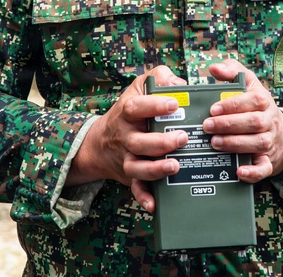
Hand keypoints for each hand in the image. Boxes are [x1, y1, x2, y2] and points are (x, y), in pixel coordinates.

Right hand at [68, 66, 187, 211]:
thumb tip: (179, 84)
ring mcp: (127, 158)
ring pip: (137, 167)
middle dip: (161, 142)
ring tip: (175, 166)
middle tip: (182, 138)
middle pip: (139, 142)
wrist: (99, 142)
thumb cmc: (130, 110)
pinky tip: (155, 205)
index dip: (154, 106)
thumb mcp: (140, 86)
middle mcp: (125, 136)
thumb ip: (159, 78)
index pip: (136, 107)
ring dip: (155, 169)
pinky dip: (144, 198)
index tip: (174, 104)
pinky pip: (135, 189)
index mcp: (127, 112)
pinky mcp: (130, 176)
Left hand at [202, 59, 282, 182]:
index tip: (213, 109)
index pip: (252, 100)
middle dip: (228, 125)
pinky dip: (253, 172)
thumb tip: (213, 68)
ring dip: (235, 144)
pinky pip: (264, 168)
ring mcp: (269, 142)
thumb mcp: (247, 83)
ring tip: (214, 143)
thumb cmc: (255, 104)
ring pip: (257, 143)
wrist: (279, 132)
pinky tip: (238, 171)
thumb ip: (232, 71)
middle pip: (253, 122)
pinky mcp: (268, 161)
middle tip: (207, 126)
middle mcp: (268, 121)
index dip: (233, 105)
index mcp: (263, 101)